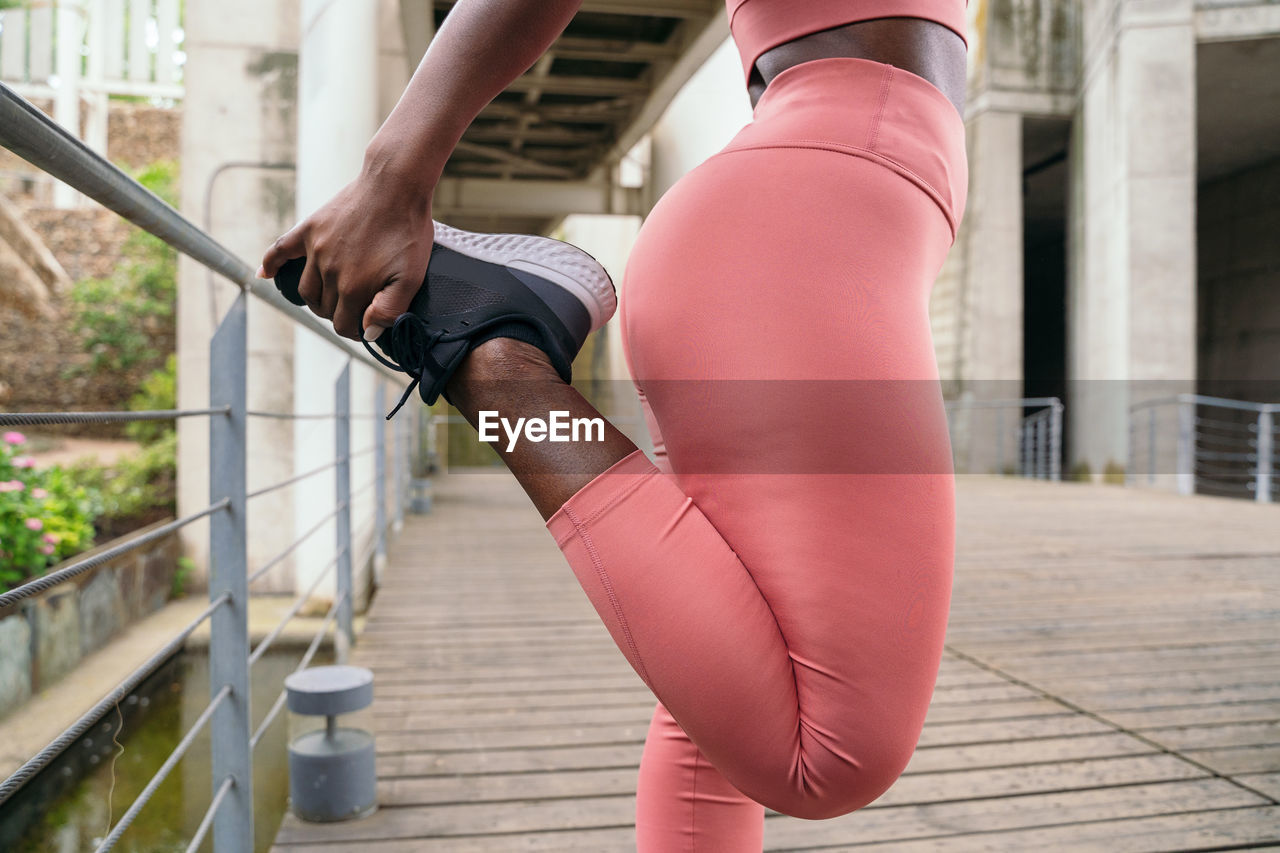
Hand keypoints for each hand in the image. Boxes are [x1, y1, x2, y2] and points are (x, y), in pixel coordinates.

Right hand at [259, 170, 433, 340]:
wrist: (396, 185)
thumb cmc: (408, 231)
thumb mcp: (411, 276)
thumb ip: (390, 310)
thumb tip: (367, 333)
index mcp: (353, 287)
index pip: (344, 326)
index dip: (356, 330)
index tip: (366, 325)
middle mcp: (329, 271)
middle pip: (324, 309)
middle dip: (340, 313)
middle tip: (357, 305)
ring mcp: (316, 249)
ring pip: (306, 288)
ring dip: (318, 297)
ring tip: (334, 295)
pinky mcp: (309, 229)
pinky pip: (281, 250)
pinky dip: (270, 264)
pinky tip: (264, 275)